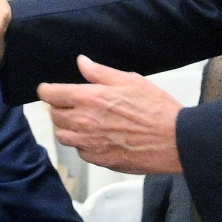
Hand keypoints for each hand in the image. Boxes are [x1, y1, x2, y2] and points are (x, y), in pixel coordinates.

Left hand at [39, 56, 183, 174]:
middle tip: (71, 104)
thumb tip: (81, 62)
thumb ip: (99, 72)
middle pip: (54, 115)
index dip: (47, 90)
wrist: (174, 140)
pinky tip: (97, 136)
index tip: (50, 90)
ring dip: (67, 127)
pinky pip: (80, 151)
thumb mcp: (128, 80)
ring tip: (81, 121)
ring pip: (63, 135)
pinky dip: (82, 143)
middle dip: (58, 107)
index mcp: (88, 98)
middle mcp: (83, 121)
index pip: (50, 94)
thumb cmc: (155, 107)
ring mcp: (89, 143)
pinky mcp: (99, 160)